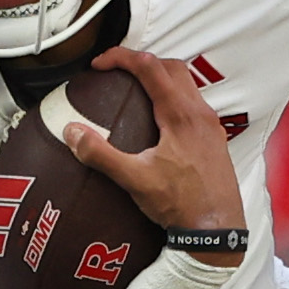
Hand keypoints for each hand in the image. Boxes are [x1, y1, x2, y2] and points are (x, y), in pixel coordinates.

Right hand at [65, 48, 243, 239]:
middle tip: (117, 71)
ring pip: (187, 84)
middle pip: (172, 67)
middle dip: (142, 61)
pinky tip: (159, 119)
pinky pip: (194, 103)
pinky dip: (174, 96)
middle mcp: (200, 113)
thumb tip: (72, 132)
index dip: (121, 57)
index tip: (99, 65)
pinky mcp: (215, 139)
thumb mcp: (134, 180)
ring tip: (136, 90)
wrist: (216, 230)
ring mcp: (211, 125)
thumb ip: (101, 155)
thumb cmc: (180, 204)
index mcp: (181, 115)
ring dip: (160, 77)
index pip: (150, 67)